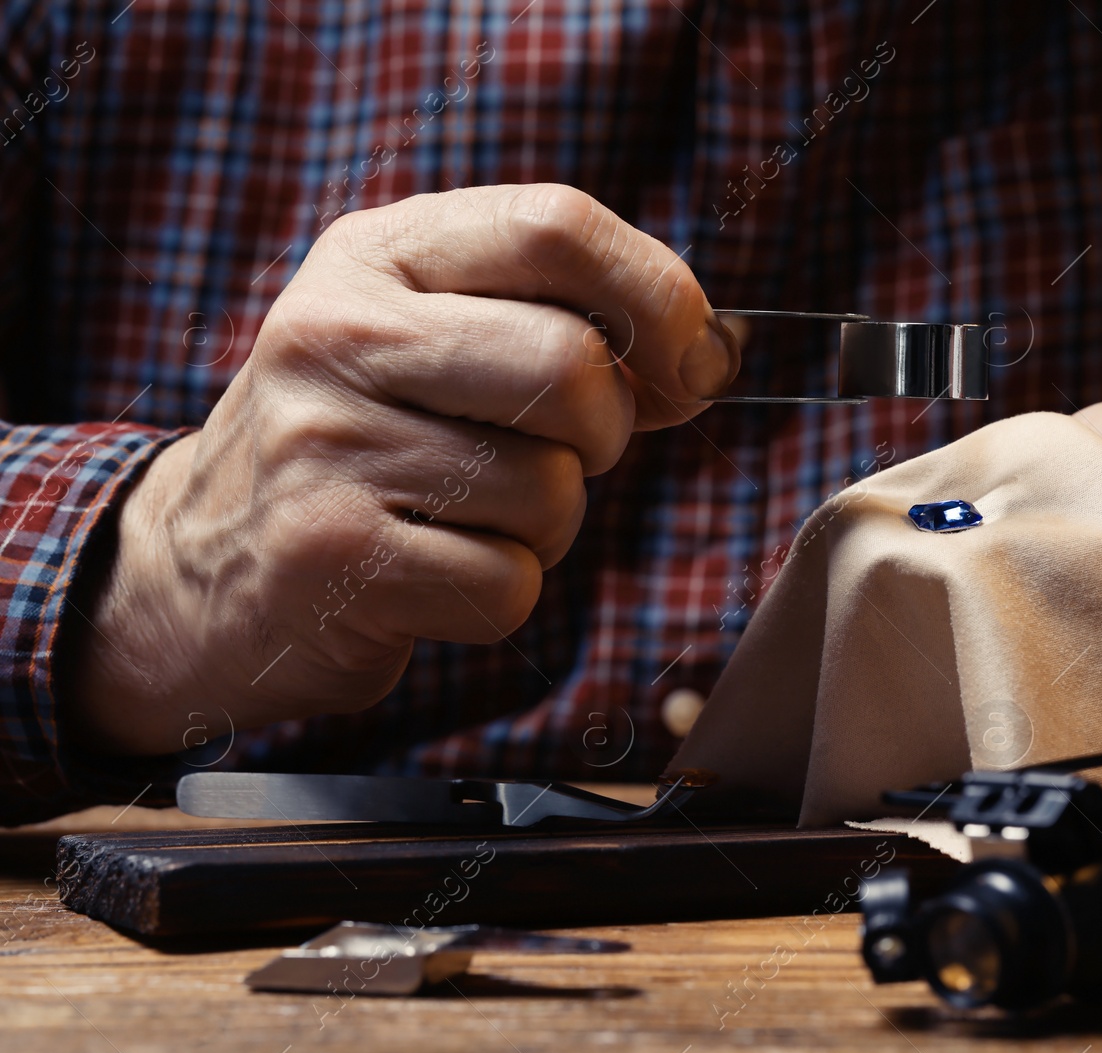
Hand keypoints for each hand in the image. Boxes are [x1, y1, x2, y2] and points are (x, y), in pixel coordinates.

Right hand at [69, 184, 739, 754]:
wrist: (206, 562)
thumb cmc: (368, 440)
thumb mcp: (430, 336)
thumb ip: (558, 316)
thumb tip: (710, 356)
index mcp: (377, 254)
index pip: (557, 224)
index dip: (660, 296)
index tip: (692, 364)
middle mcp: (336, 332)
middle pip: (570, 365)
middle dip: (606, 431)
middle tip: (564, 452)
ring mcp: (323, 445)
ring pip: (549, 490)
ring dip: (548, 524)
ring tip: (470, 514)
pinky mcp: (328, 558)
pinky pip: (508, 584)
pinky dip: (502, 594)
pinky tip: (433, 571)